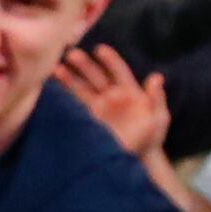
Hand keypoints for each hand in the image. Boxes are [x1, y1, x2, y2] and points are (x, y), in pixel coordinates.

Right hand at [53, 47, 168, 159]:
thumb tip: (156, 77)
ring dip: (68, 78)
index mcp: (128, 92)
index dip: (110, 60)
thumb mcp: (158, 119)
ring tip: (54, 70)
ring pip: (81, 88)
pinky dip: (63, 97)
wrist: (135, 161)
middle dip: (83, 65)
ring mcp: (97, 108)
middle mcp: (110, 97)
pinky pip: (74, 106)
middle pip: (95, 76)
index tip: (99, 50)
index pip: (118, 71)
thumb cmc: (150, 139)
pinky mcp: (86, 121)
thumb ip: (156, 99)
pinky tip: (52, 90)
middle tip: (70, 54)